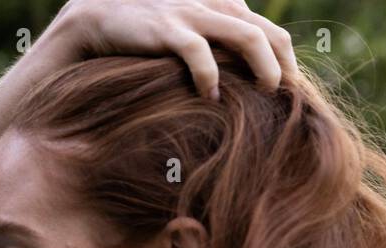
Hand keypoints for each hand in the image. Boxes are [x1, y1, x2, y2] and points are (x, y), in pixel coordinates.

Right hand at [44, 0, 296, 98]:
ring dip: (264, 69)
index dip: (286, 62)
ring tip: (265, 95)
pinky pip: (200, 54)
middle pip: (269, 34)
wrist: (97, 17)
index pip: (270, 30)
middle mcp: (215, 4)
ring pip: (248, 38)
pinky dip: (210, 78)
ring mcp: (193, 15)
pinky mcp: (168, 30)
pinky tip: (210, 99)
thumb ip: (212, 42)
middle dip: (284, 68)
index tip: (288, 93)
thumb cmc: (143, 32)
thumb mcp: (186, 30)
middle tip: (287, 100)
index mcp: (224, 5)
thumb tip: (235, 83)